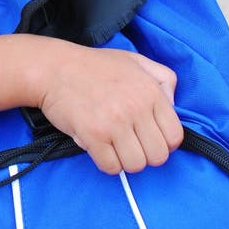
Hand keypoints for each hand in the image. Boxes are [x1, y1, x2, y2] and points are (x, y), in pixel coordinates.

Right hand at [35, 42, 183, 174]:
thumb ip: (163, 78)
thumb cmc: (93, 66)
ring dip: (124, 159)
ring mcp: (114, 122)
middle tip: (127, 141)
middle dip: (144, 153)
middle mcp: (136, 107)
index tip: (147, 137)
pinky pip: (111, 167)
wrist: (54, 68)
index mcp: (150, 91)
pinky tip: (98, 145)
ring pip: (136, 165)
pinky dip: (105, 162)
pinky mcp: (93, 135)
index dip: (163, 142)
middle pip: (158, 156)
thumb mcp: (134, 60)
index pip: (174, 137)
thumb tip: (173, 104)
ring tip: (112, 143)